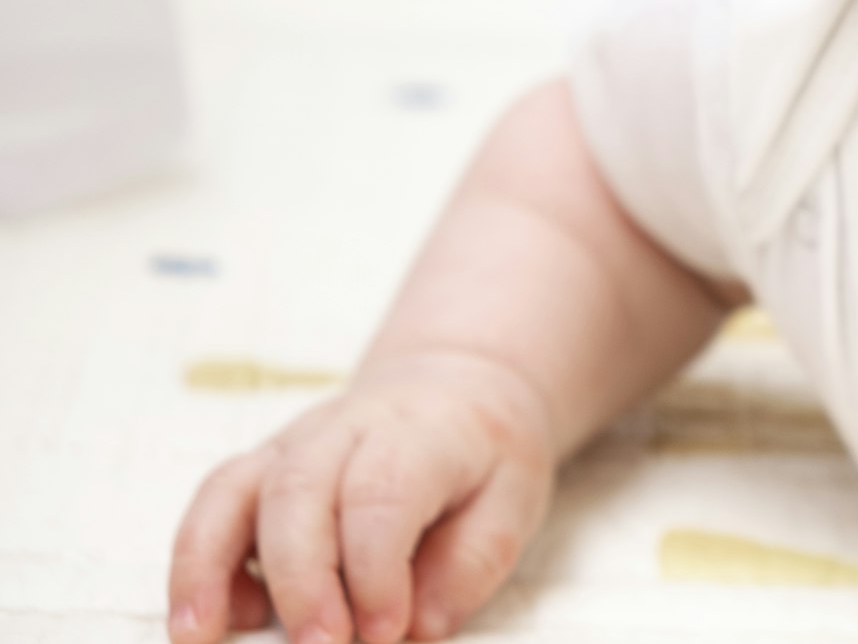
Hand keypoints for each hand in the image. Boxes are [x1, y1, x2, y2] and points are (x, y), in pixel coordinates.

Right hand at [167, 350, 557, 643]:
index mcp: (417, 433)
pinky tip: (212, 620)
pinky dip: (197, 563)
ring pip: (232, 491)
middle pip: (298, 493)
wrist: (455, 385)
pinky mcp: (260, 468)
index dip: (376, 571)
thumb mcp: (514, 501)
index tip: (387, 632)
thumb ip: (471, 564)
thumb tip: (416, 629)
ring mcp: (291, 444)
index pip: (380, 494)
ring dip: (207, 568)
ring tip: (197, 638)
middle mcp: (343, 429)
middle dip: (300, 580)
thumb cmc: (485, 455)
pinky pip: (211, 506)